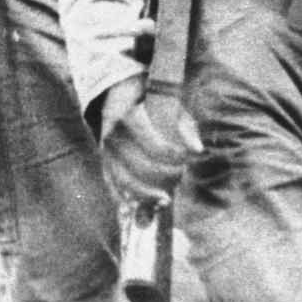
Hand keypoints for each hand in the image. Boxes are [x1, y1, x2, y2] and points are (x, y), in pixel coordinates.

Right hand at [99, 74, 200, 206]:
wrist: (117, 93)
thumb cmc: (150, 100)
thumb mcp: (170, 105)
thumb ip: (185, 127)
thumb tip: (198, 150)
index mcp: (127, 115)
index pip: (153, 144)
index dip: (174, 156)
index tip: (188, 157)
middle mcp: (112, 133)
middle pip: (139, 166)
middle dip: (163, 176)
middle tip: (181, 175)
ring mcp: (104, 148)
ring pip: (122, 180)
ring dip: (145, 195)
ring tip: (166, 200)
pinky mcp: (103, 158)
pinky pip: (111, 182)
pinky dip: (123, 197)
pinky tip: (138, 208)